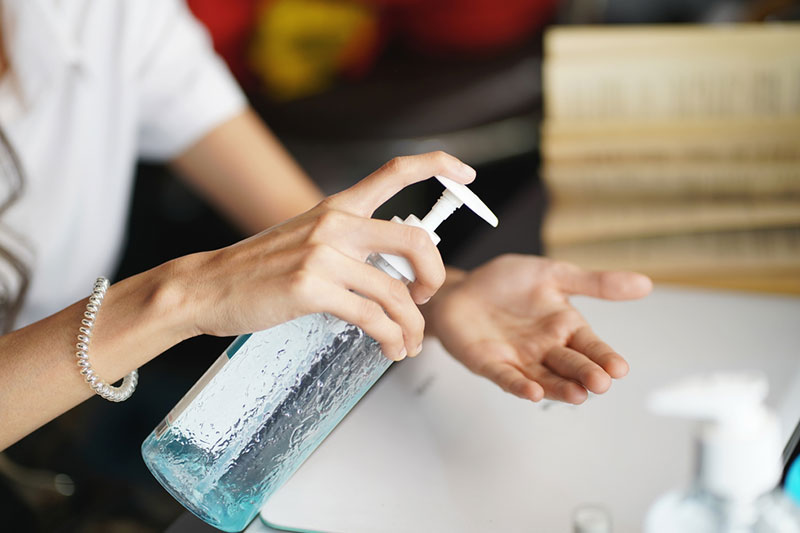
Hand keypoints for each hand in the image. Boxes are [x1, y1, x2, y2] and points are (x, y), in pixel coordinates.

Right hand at [174, 151, 475, 360]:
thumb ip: (348, 245)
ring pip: (396, 292)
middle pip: (415, 240)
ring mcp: (323, 254)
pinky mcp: (311, 287)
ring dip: (412, 326)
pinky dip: (390, 338)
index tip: (466, 174)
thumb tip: (391, 271)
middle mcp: (335, 223)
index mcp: (337, 207)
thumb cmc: (257, 269)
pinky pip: (372, 317)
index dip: (438, 165)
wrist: (207, 287)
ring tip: (409, 343)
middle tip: (427, 297)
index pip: (395, 171)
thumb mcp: (306, 239)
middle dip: (435, 275)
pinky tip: (390, 348)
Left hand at [424, 255, 651, 403]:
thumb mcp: (553, 274)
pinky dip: (520, 386)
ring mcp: (518, 359)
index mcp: (564, 327)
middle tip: (600, 383)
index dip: (604, 357)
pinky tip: (533, 392)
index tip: (619, 368)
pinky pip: (507, 378)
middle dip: (586, 375)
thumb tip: (645, 283)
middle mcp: (545, 348)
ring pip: (545, 378)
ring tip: (577, 395)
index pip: (591, 346)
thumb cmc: (505, 283)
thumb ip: (595, 283)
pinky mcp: (490, 364)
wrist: (461, 288)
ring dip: (560, 388)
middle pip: (570, 365)